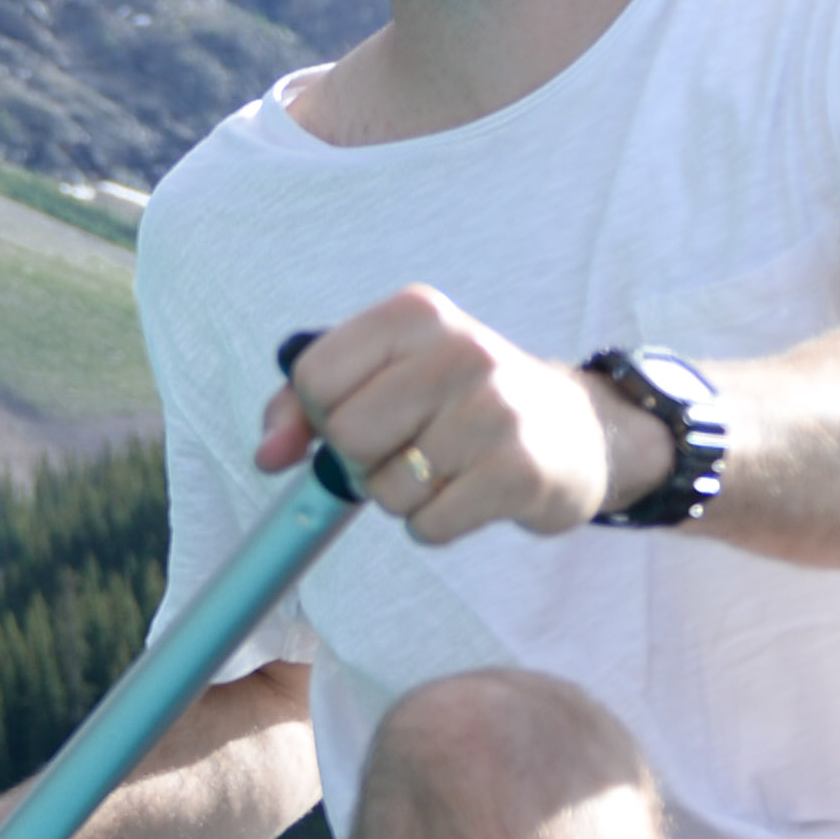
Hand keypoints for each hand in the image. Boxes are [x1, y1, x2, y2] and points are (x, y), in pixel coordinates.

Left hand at [263, 289, 621, 542]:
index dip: (324, 414)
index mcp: (415, 314)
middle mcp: (459, 350)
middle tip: (408, 446)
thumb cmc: (455, 402)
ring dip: (403, 496)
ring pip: (387, 488)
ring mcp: (494, 410)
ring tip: (444, 467)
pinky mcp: (518, 471)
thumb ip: (303, 406)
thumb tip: (267, 455)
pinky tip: (466, 493)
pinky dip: (435, 524)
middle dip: (362, 459)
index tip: (365, 412)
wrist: (572, 429)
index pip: (315, 377)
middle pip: (346, 434)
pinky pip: (428, 524)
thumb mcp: (383, 376)